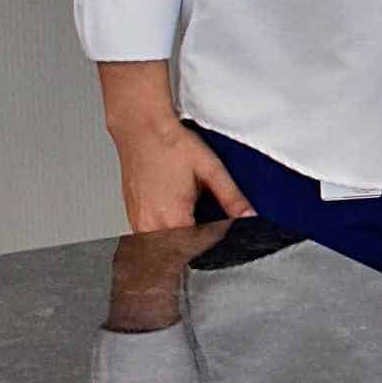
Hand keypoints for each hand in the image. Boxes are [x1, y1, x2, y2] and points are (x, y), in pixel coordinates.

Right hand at [99, 61, 253, 233]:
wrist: (141, 128)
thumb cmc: (169, 144)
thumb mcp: (211, 169)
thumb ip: (232, 197)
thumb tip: (249, 216)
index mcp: (172, 217)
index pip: (197, 250)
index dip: (213, 244)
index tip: (221, 231)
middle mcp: (150, 225)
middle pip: (178, 254)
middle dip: (195, 247)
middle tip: (203, 224)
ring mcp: (137, 223)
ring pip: (163, 248)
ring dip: (179, 242)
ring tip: (187, 216)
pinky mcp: (132, 217)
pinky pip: (150, 237)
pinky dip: (164, 233)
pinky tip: (173, 215)